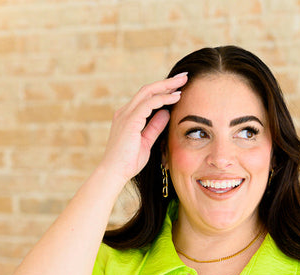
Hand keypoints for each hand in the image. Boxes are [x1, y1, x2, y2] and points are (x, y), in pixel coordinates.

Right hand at [98, 72, 188, 187]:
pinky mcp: (130, 120)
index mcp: (128, 117)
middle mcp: (125, 112)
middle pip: (148, 90)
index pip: (146, 98)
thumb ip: (154, 127)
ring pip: (148, 92)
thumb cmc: (128, 162)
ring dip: (167, 86)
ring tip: (183, 82)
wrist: (115, 173)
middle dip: (167, 82)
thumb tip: (166, 113)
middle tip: (184, 77)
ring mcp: (126, 115)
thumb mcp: (146, 142)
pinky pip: (149, 104)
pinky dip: (163, 99)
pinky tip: (176, 97)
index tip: (178, 88)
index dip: (163, 91)